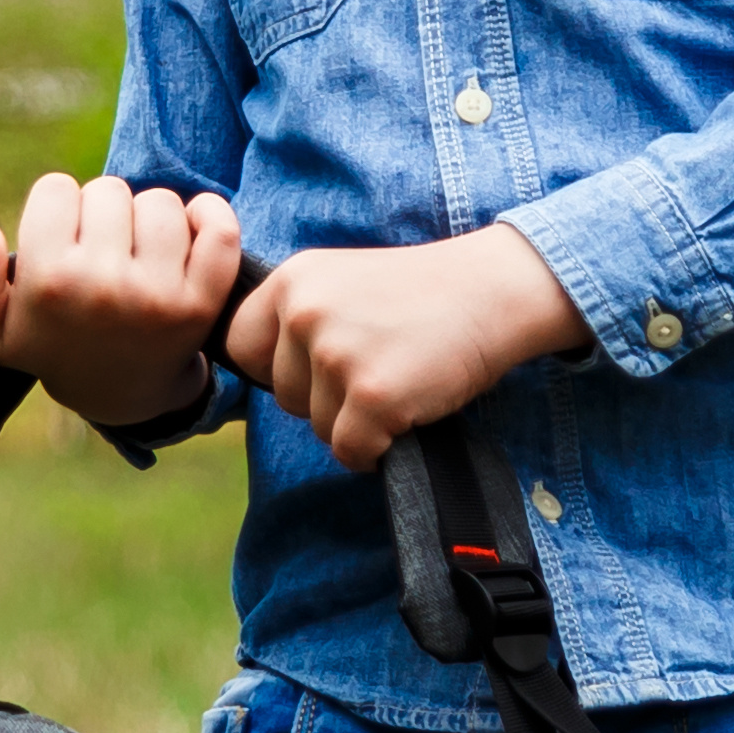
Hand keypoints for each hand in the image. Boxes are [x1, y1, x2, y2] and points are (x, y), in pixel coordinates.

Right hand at [0, 173, 243, 431]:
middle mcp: (102, 286)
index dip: (59, 208)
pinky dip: (208, 216)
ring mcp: (156, 294)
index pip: (56, 189)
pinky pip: (218, 227)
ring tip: (138, 250)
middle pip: (108, 190)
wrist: (122, 395)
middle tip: (103, 248)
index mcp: (49, 283)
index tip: (64, 238)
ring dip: (151, 217)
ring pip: (160, 202)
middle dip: (104, 211)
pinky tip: (188, 230)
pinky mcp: (202, 301)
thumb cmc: (55, 347)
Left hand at [222, 228, 586, 468]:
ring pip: (317, 427)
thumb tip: (261, 378)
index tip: (318, 369)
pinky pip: (350, 451)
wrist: (492, 292)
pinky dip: (376, 450)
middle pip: (282, 395)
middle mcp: (304, 313)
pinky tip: (406, 416)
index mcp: (291, 280)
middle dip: (324, 399)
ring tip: (399, 381)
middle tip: (377, 369)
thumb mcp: (342, 284)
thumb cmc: (422, 297)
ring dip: (355, 422)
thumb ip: (298, 318)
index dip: (276, 369)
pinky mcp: (371, 395)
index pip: (241, 347)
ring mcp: (336, 354)